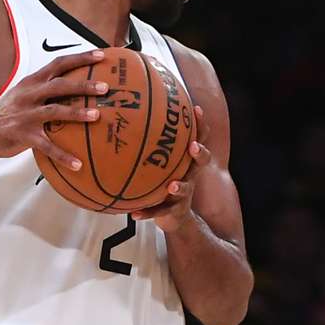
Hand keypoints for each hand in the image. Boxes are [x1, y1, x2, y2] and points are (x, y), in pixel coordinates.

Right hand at [0, 49, 108, 166]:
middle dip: (83, 85)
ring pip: (55, 111)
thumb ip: (42, 89)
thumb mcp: (21, 94)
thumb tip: (72, 86)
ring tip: (96, 116)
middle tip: (105, 87)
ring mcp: (25, 115)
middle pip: (59, 85)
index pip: (57, 64)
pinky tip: (77, 164)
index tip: (101, 55)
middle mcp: (28, 96)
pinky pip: (46, 146)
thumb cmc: (6, 114)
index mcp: (30, 83)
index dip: (80, 58)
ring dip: (77, 113)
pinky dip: (62, 155)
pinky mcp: (23, 136)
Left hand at [131, 105, 211, 231]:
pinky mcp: (174, 210)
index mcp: (185, 160)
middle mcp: (189, 174)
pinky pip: (160, 211)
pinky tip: (134, 215)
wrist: (173, 215)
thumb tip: (123, 119)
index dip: (200, 125)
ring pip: (186, 188)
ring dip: (180, 186)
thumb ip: (147, 145)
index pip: (197, 139)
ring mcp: (184, 193)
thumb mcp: (159, 163)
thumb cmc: (163, 181)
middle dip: (200, 153)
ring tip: (172, 186)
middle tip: (193, 146)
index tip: (196, 109)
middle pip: (201, 161)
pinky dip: (147, 212)